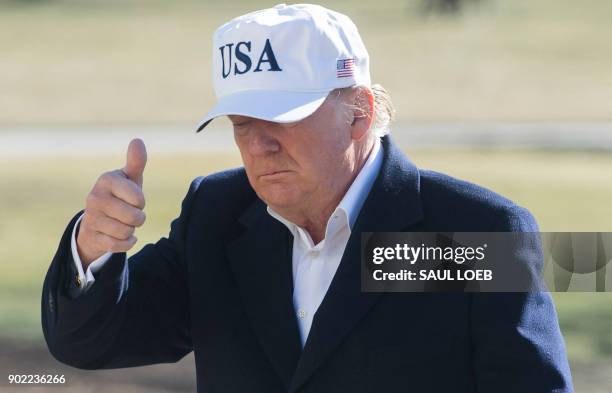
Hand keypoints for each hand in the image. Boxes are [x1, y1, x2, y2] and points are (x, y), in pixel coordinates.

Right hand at [76, 138, 147, 267]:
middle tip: (129, 213)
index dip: (141, 202)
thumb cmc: (120, 194)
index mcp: (106, 180)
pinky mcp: (91, 237)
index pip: (139, 198)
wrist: (97, 220)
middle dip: (138, 218)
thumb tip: (137, 140)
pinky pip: (118, 245)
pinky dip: (126, 243)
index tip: (132, 199)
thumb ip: (136, 162)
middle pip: (134, 217)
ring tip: (122, 222)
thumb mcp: (129, 178)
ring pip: (126, 232)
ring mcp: (91, 218)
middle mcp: (94, 197)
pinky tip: (121, 236)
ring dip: (130, 230)